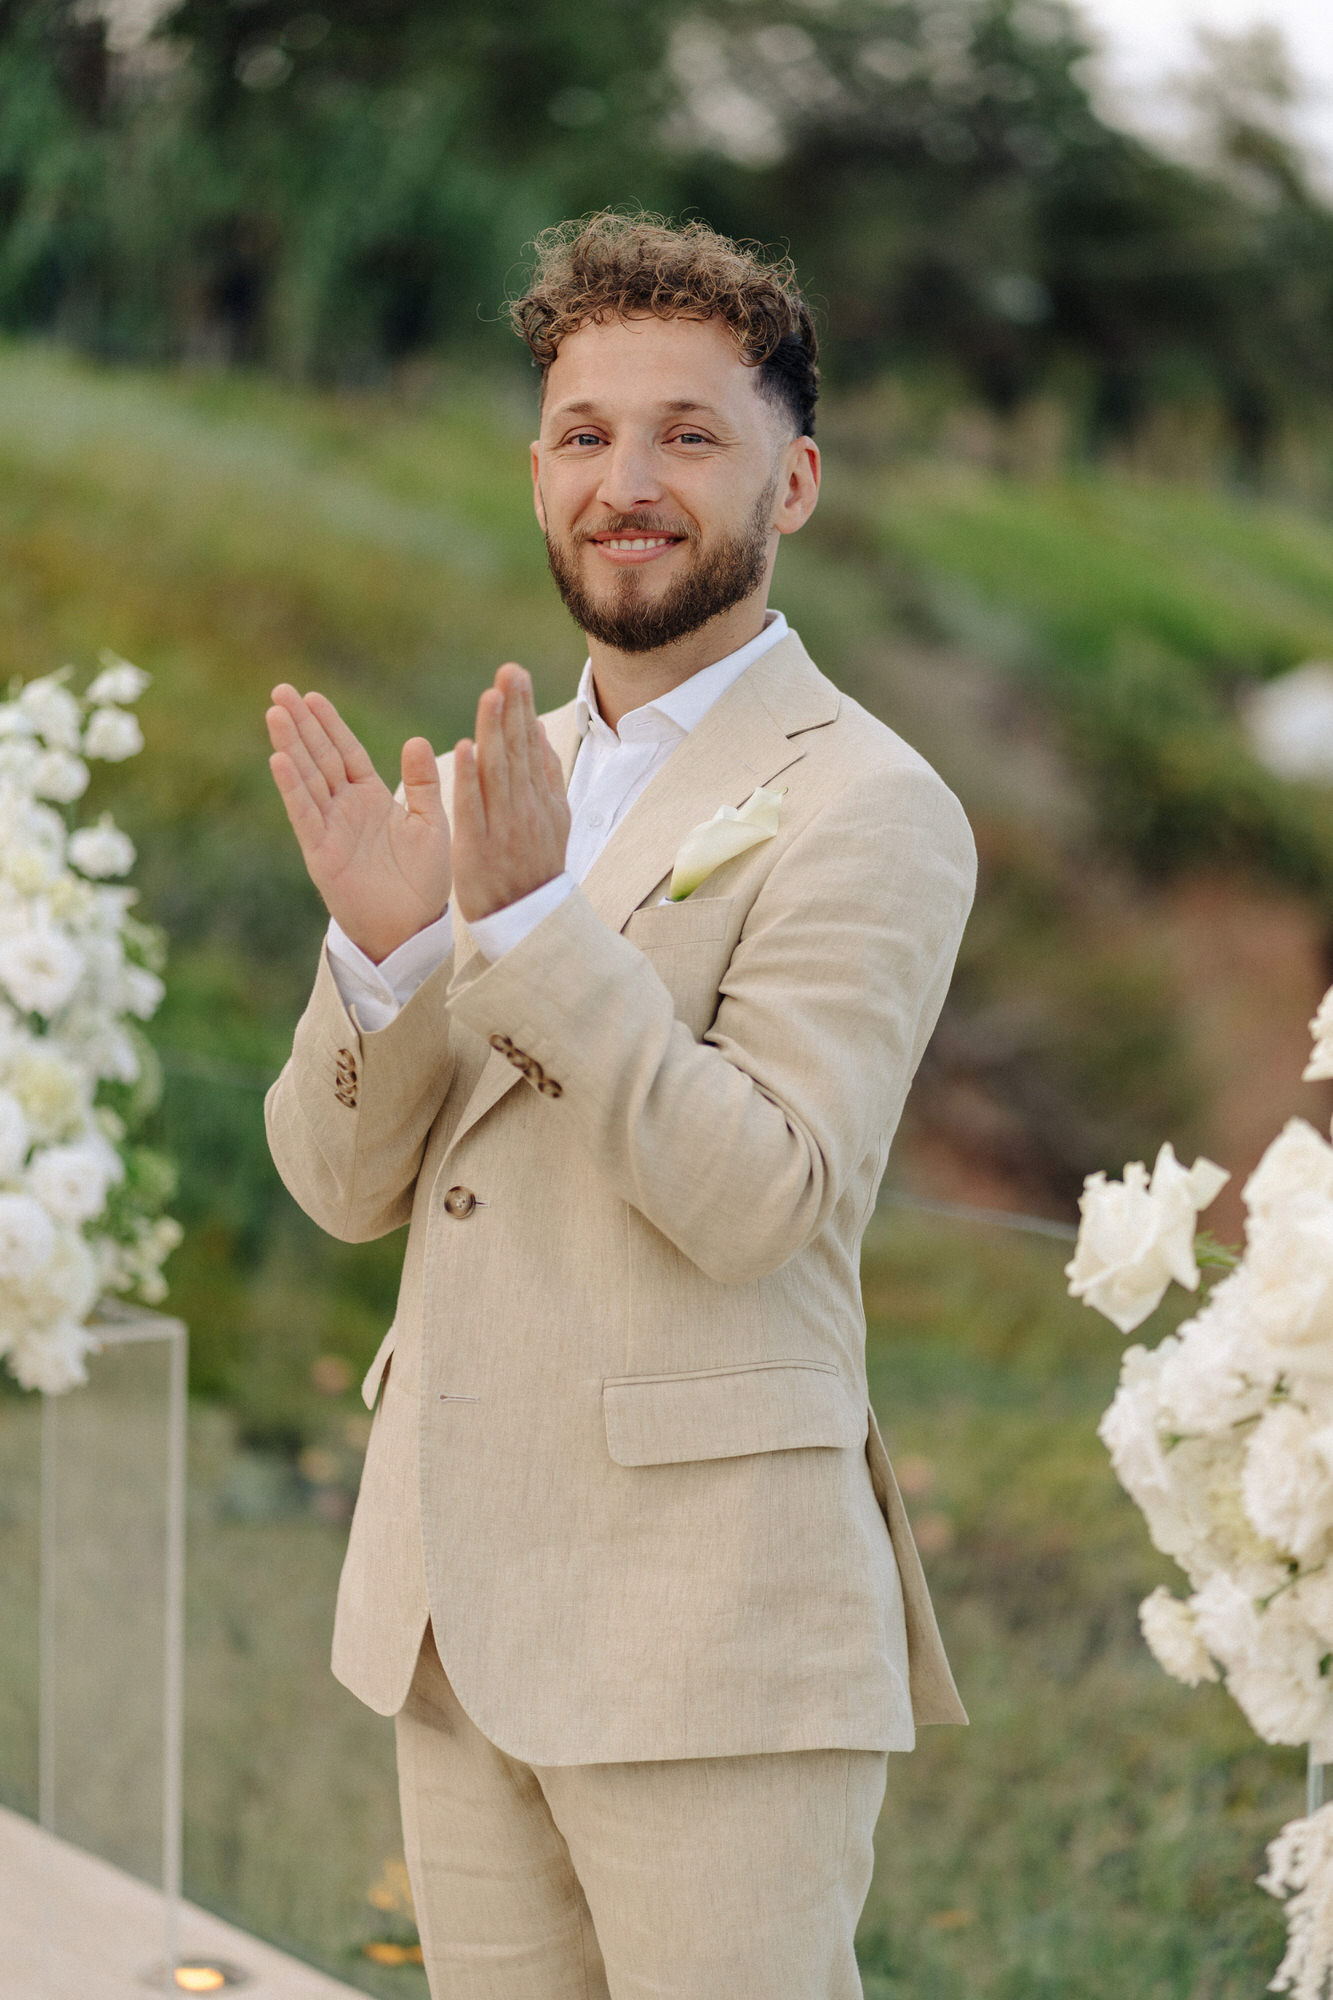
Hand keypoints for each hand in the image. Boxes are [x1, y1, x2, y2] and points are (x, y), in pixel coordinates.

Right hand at [266, 685, 450, 962]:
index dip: (329, 724)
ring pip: (307, 778)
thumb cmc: (423, 880)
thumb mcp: (431, 824)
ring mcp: (330, 828)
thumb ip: (422, 784)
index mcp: (371, 796)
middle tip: (280, 690)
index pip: (346, 751)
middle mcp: (346, 807)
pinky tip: (279, 760)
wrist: (412, 927)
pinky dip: (292, 787)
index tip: (312, 696)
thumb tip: (417, 740)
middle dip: (300, 724)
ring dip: (290, 746)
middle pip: (319, 757)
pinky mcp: (321, 852)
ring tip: (274, 713)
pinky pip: (305, 813)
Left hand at [451, 663, 569, 922]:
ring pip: (498, 772)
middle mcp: (527, 809)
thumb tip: (536, 732)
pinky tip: (464, 748)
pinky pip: (474, 808)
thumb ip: (546, 777)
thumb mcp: (554, 821)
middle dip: (514, 709)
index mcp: (543, 801)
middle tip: (509, 671)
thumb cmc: (535, 870)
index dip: (523, 709)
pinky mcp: (479, 847)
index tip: (515, 674)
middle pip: (518, 752)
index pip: (530, 747)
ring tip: (491, 695)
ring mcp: (505, 828)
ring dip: (495, 732)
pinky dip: (469, 778)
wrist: (529, 923)